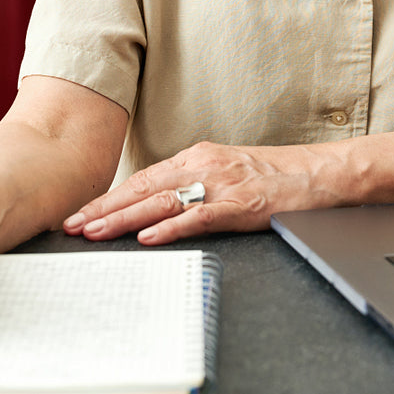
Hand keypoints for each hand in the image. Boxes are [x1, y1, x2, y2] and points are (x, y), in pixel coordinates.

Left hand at [61, 141, 341, 245]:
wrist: (322, 172)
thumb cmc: (277, 175)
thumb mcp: (227, 170)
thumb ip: (194, 183)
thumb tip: (157, 206)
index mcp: (198, 156)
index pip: (143, 178)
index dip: (109, 196)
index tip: (81, 212)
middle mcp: (204, 164)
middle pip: (143, 188)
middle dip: (103, 208)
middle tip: (71, 224)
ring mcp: (222, 184)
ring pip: (162, 201)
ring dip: (123, 219)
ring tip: (94, 232)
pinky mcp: (242, 204)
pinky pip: (199, 217)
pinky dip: (170, 228)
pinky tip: (148, 238)